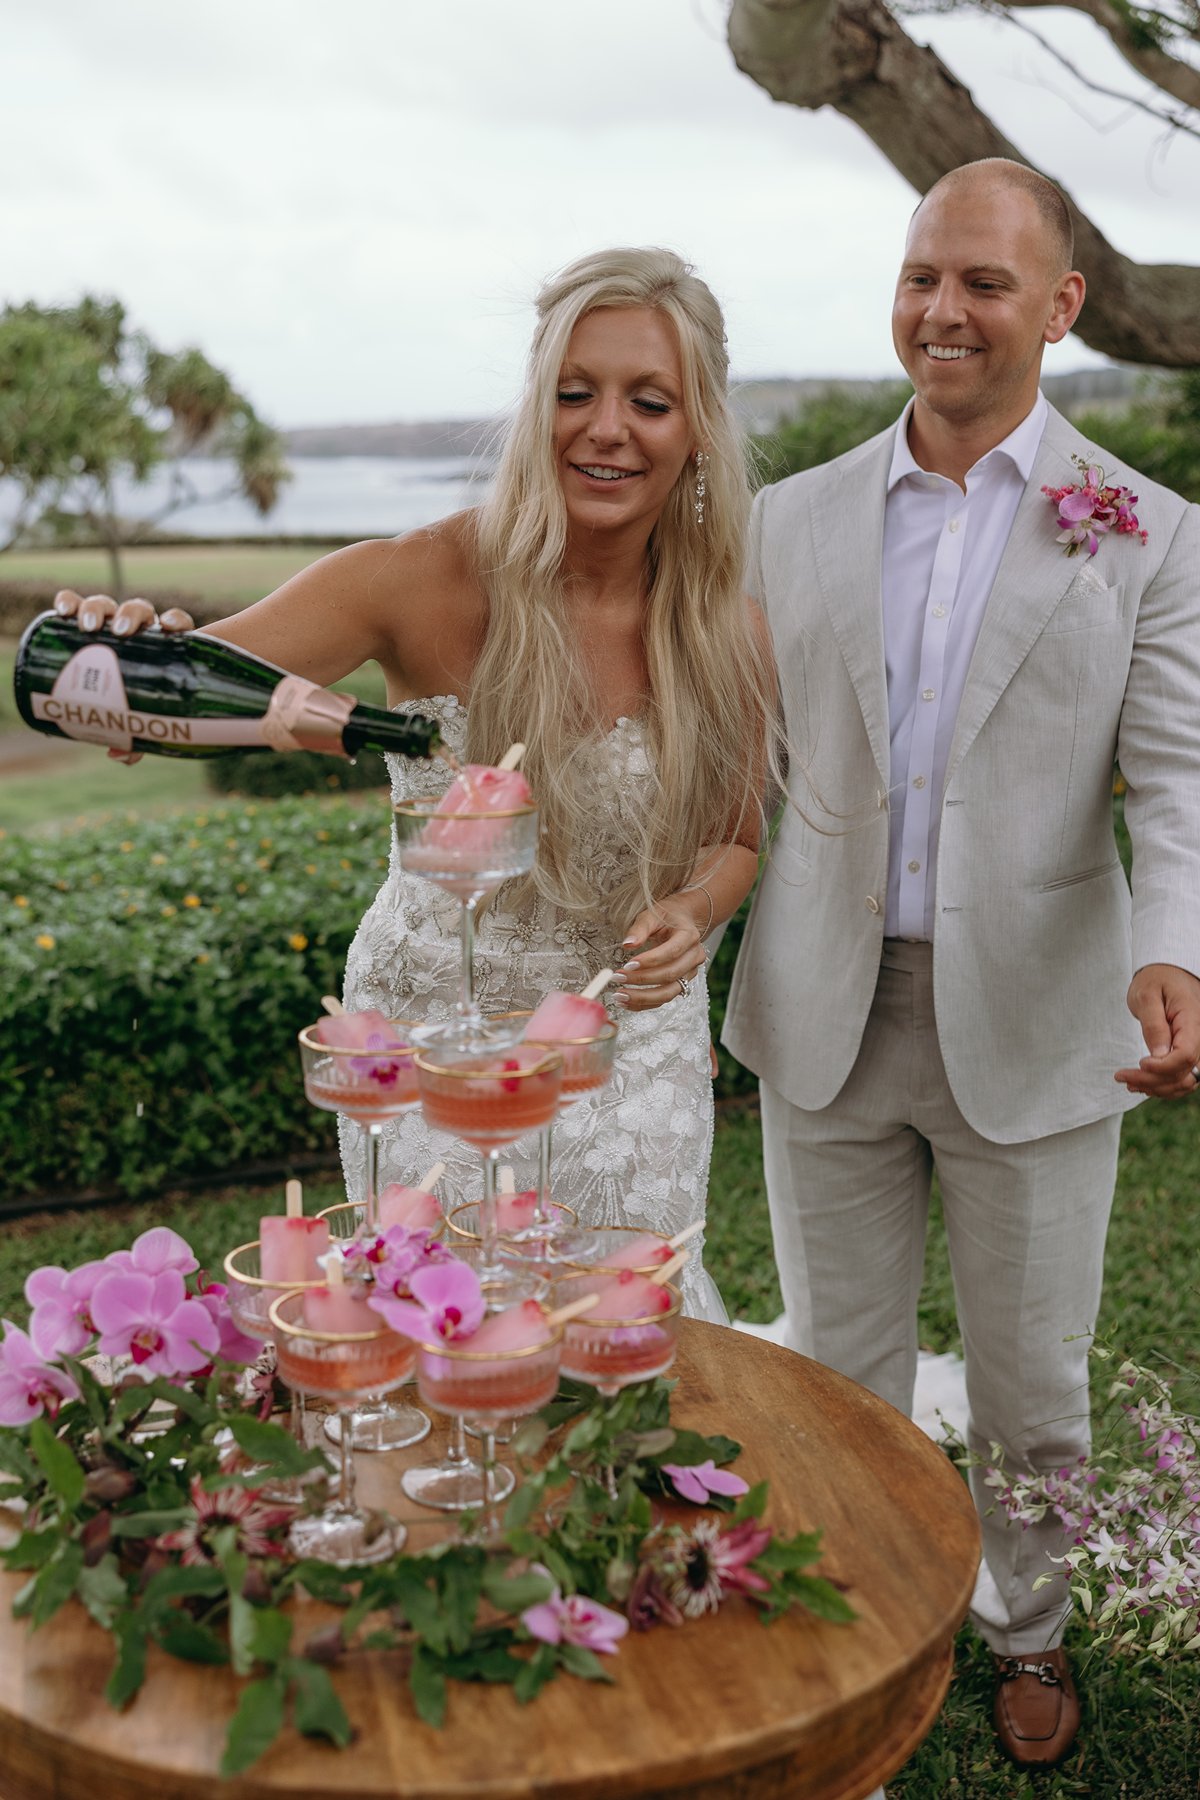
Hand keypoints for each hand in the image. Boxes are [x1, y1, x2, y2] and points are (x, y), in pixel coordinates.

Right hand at [52, 589, 193, 762]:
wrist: (130, 694)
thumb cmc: (138, 706)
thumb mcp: (142, 720)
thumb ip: (137, 737)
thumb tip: (118, 755)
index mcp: (163, 646)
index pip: (176, 624)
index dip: (174, 621)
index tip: (169, 628)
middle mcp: (139, 631)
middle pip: (137, 610)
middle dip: (128, 615)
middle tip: (120, 632)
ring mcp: (110, 624)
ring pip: (106, 605)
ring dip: (96, 609)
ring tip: (88, 626)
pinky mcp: (85, 623)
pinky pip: (75, 605)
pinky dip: (68, 602)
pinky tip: (62, 609)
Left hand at [615, 895, 707, 1012]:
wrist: (684, 921)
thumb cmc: (666, 917)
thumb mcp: (651, 915)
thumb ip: (639, 929)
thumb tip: (627, 944)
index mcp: (689, 936)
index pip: (672, 952)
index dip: (650, 961)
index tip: (627, 965)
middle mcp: (694, 957)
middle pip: (671, 975)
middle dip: (642, 980)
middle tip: (617, 978)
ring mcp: (690, 973)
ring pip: (669, 993)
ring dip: (643, 998)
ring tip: (619, 996)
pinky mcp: (682, 984)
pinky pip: (664, 999)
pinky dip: (644, 1004)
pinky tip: (626, 1002)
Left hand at [1115, 963, 1199, 1098]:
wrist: (1168, 975)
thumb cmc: (1156, 980)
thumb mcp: (1147, 995)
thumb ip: (1153, 1025)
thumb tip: (1158, 1055)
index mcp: (1191, 1019)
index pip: (1186, 1054)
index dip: (1164, 1066)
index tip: (1140, 1063)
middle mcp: (1199, 1036)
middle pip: (1183, 1072)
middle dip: (1153, 1080)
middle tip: (1121, 1076)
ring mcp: (1196, 1047)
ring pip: (1184, 1080)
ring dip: (1157, 1087)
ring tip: (1128, 1081)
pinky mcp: (1188, 1054)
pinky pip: (1181, 1077)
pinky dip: (1163, 1085)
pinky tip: (1141, 1083)